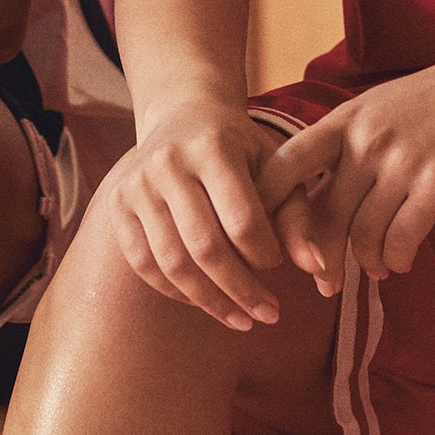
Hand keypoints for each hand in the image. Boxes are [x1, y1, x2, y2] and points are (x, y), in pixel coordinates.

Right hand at [105, 97, 289, 330]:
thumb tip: (316, 268)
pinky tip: (205, 301)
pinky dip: (175, 291)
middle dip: (241, 290)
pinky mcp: (117, 203)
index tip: (279, 266)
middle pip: (205, 247)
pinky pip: (144, 263)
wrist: (183, 115)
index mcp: (213, 145)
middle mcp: (168, 161)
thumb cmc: (241, 150)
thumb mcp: (277, 168)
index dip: (266, 255)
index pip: (242, 220)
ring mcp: (137, 182)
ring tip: (242, 319)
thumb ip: (297, 216)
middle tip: (269, 315)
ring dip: (210, 301)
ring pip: (172, 262)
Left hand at [258, 43, 434, 296]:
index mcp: (344, 119)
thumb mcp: (379, 106)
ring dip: (365, 263)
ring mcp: (402, 163)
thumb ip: (345, 142)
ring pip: (363, 234)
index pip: (285, 165)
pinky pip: (402, 240)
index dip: (266, 204)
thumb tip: (312, 192)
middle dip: (318, 257)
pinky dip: (396, 260)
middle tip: (324, 282)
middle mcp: (366, 141)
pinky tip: (399, 263)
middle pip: (323, 214)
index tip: (261, 236)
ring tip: (373, 270)